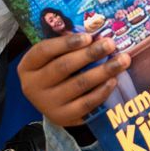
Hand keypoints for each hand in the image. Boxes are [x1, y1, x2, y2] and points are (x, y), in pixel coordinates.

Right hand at [18, 33, 132, 128]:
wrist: (50, 102)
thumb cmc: (54, 69)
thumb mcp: (52, 57)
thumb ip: (67, 46)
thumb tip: (97, 33)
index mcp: (28, 66)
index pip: (44, 51)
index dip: (67, 43)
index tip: (88, 36)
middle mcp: (33, 86)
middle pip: (64, 67)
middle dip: (90, 54)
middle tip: (110, 44)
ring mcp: (48, 104)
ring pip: (78, 85)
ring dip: (103, 71)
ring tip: (122, 60)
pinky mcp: (63, 117)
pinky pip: (86, 104)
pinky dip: (101, 91)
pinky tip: (113, 80)